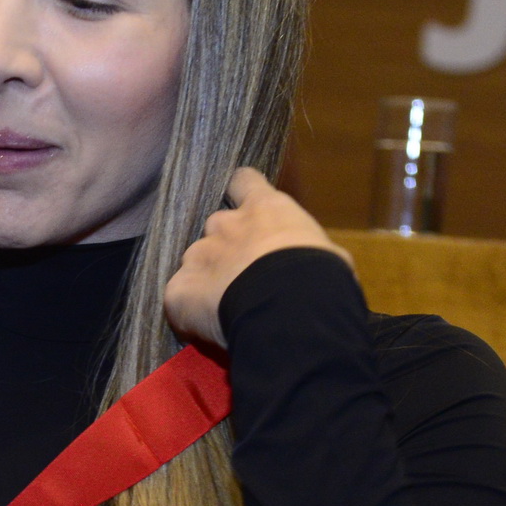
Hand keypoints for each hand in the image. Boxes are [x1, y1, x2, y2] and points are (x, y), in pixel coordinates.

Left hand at [162, 168, 354, 348]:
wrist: (290, 311)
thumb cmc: (321, 278)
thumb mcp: (326, 254)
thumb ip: (302, 249)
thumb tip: (304, 263)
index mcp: (265, 209)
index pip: (243, 181)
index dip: (242, 192)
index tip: (245, 205)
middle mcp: (224, 224)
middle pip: (217, 229)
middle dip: (227, 248)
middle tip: (246, 276)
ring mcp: (197, 254)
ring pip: (196, 263)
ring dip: (207, 279)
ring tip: (227, 307)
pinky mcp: (178, 289)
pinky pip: (180, 297)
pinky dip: (189, 310)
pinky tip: (207, 325)